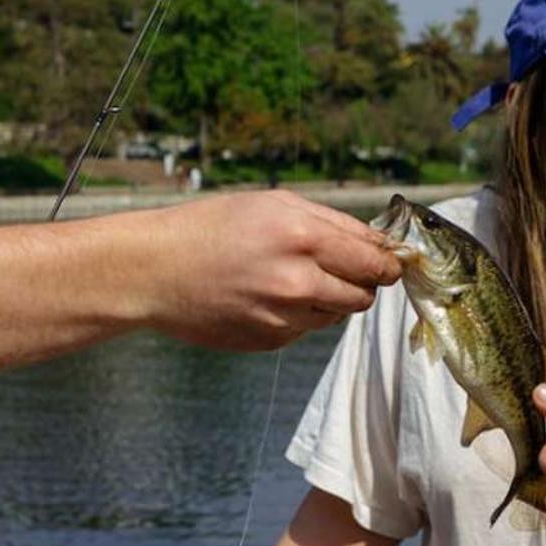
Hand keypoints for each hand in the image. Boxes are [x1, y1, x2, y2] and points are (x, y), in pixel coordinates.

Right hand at [136, 192, 401, 350]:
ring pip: (337, 315)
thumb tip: (381, 245)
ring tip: (290, 277)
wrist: (155, 271)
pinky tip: (265, 295)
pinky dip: (298, 315)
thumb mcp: (274, 204)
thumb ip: (334, 223)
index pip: (375, 262)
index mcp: (303, 238)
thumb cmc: (213, 228)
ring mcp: (283, 317)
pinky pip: (305, 329)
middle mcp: (298, 282)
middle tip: (339, 268)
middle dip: (361, 282)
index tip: (390, 262)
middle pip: (364, 295)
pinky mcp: (269, 341)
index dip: (389, 263)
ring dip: (328, 298)